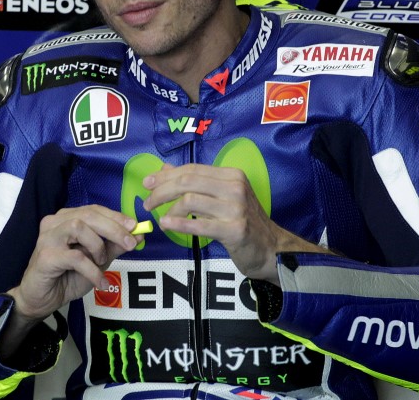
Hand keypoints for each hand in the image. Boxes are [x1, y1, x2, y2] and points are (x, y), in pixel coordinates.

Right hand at [6, 205, 140, 323]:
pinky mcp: (46, 256)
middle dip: (113, 228)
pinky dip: (92, 270)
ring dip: (98, 245)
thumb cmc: (68, 277)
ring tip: (102, 262)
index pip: (94, 210)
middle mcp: (55, 223)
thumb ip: (114, 247)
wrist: (41, 300)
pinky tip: (100, 281)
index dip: (116, 217)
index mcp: (67, 218)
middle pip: (88, 215)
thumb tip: (139, 235)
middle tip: (130, 243)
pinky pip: (75, 257)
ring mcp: (48, 237)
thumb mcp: (97, 261)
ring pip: (79, 228)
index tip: (135, 227)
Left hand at [142, 163, 324, 283]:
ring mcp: (236, 208)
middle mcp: (235, 187)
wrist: (271, 249)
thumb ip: (197, 182)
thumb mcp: (223, 196)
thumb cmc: (244, 222)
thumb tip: (165, 169)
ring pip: (190, 200)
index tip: (147, 183)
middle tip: (147, 201)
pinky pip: (199, 224)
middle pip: (188, 181)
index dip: (166, 175)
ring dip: (169, 208)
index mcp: (232, 175)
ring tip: (159, 217)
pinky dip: (178, 223)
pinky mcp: (234, 229)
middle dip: (162, 190)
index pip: (192, 169)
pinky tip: (166, 224)